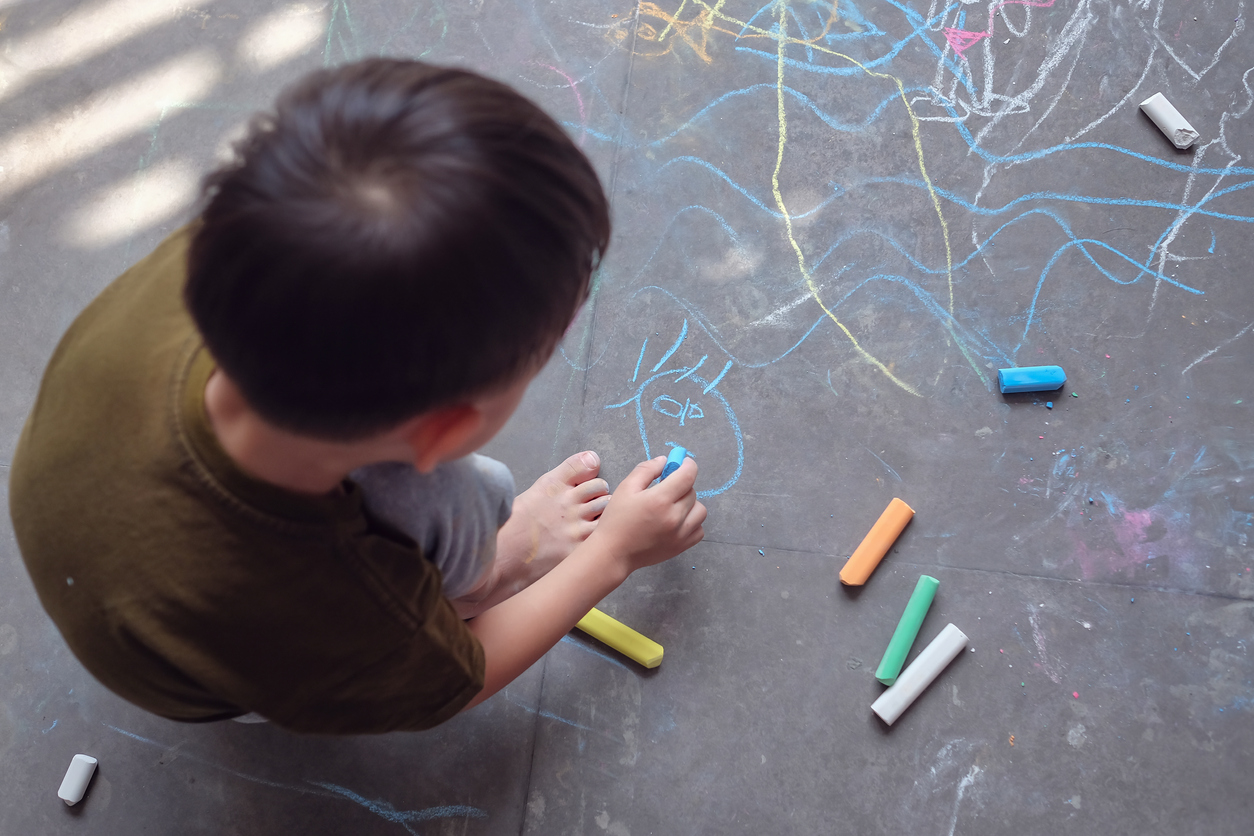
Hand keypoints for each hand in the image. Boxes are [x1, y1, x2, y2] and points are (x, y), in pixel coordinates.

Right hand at [587, 456, 705, 575]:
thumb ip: (646, 470)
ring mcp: (680, 534)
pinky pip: (699, 529)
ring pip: (700, 510)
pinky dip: (692, 522)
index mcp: (660, 499)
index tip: (682, 463)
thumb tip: (664, 461)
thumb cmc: (616, 520)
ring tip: (673, 506)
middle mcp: (674, 517)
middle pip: (692, 491)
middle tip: (667, 487)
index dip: (687, 464)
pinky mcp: (681, 547)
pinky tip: (677, 521)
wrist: (614, 553)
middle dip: (682, 484)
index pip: (688, 475)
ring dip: (690, 504)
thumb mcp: (626, 488)